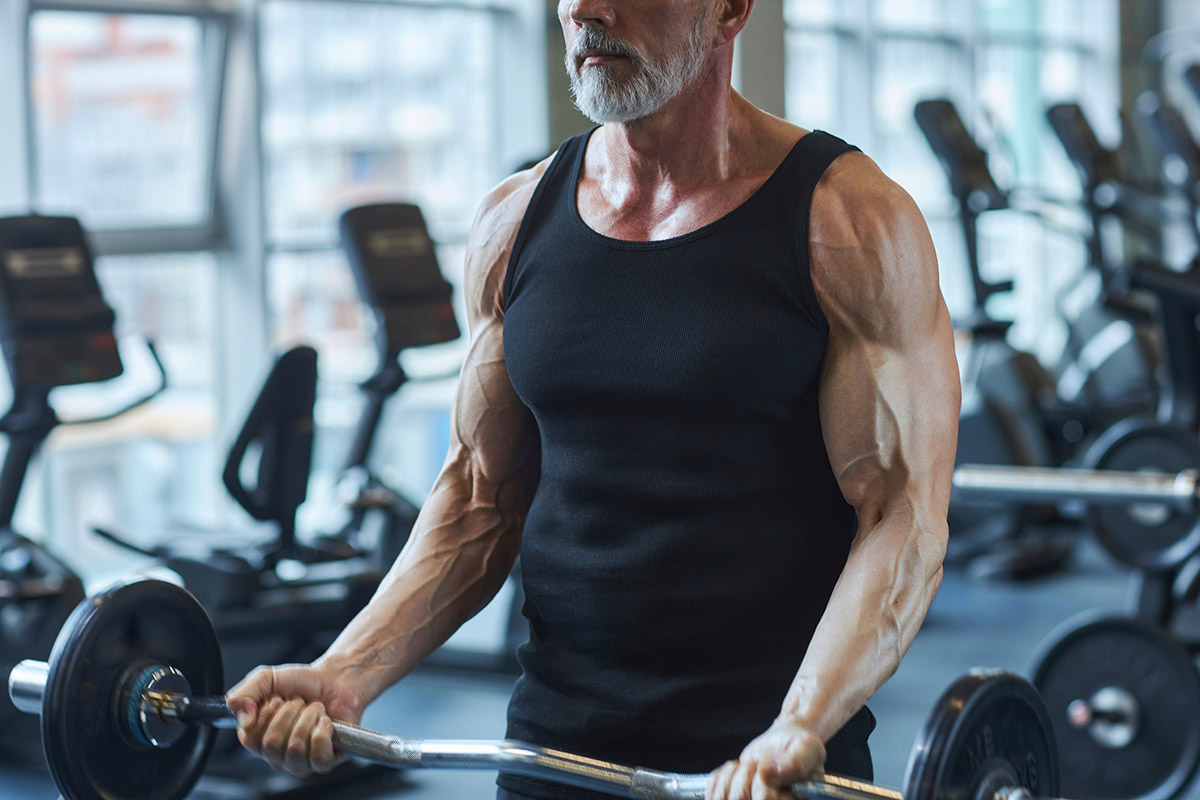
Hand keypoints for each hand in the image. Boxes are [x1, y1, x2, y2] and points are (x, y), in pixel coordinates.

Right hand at [226, 662, 368, 775]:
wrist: (334, 679)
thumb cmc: (301, 683)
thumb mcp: (265, 679)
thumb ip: (242, 695)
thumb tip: (244, 722)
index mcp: (258, 739)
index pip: (249, 738)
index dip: (266, 714)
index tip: (278, 698)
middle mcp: (276, 755)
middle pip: (272, 744)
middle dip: (290, 712)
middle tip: (299, 702)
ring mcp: (299, 762)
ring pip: (296, 749)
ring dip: (308, 718)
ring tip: (314, 709)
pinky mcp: (324, 762)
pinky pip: (318, 757)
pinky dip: (323, 731)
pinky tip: (325, 722)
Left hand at [706, 718, 825, 799]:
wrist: (783, 745)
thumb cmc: (797, 748)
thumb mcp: (807, 748)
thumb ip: (795, 762)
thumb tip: (768, 773)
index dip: (763, 785)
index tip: (767, 769)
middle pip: (739, 798)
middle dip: (747, 774)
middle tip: (761, 765)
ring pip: (722, 797)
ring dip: (735, 774)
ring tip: (752, 768)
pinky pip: (712, 793)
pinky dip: (722, 777)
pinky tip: (739, 772)